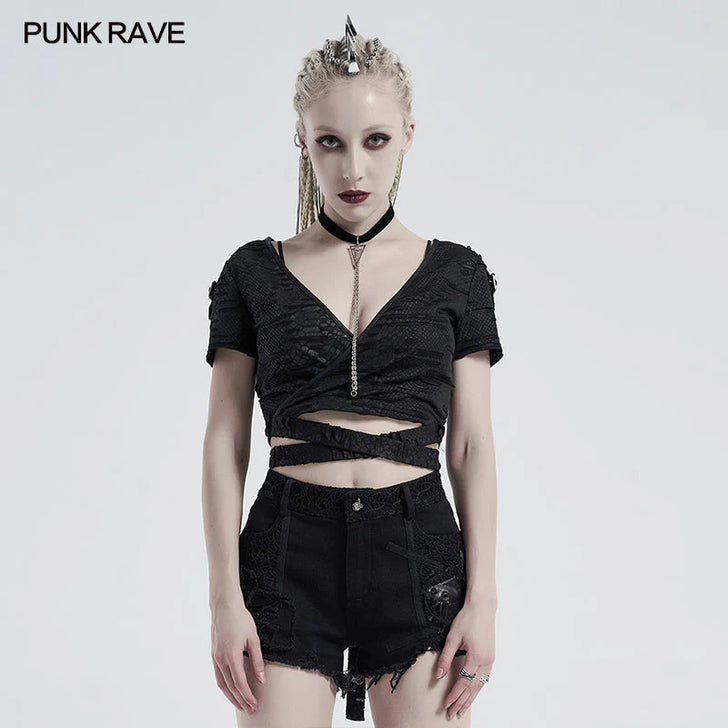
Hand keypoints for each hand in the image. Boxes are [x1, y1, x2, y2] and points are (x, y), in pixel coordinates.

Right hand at [210, 599, 265, 714]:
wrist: (224, 606)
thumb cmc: (241, 619)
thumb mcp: (253, 638)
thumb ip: (257, 660)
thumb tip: (262, 678)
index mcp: (232, 655)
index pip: (240, 682)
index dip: (247, 695)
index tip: (255, 704)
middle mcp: (221, 659)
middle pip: (230, 687)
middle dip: (241, 700)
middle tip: (250, 709)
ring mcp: (215, 657)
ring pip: (222, 684)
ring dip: (231, 696)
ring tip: (241, 704)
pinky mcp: (213, 654)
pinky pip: (218, 676)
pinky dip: (224, 686)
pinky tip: (231, 690)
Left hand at [435, 597, 495, 719]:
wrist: (483, 606)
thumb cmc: (468, 618)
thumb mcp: (453, 637)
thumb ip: (445, 658)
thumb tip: (438, 675)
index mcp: (476, 657)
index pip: (463, 682)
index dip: (454, 695)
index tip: (446, 704)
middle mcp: (486, 661)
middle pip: (473, 688)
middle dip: (462, 702)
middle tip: (453, 714)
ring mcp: (490, 659)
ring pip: (480, 685)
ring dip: (471, 698)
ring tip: (462, 709)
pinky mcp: (491, 656)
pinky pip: (485, 677)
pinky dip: (478, 688)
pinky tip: (473, 693)